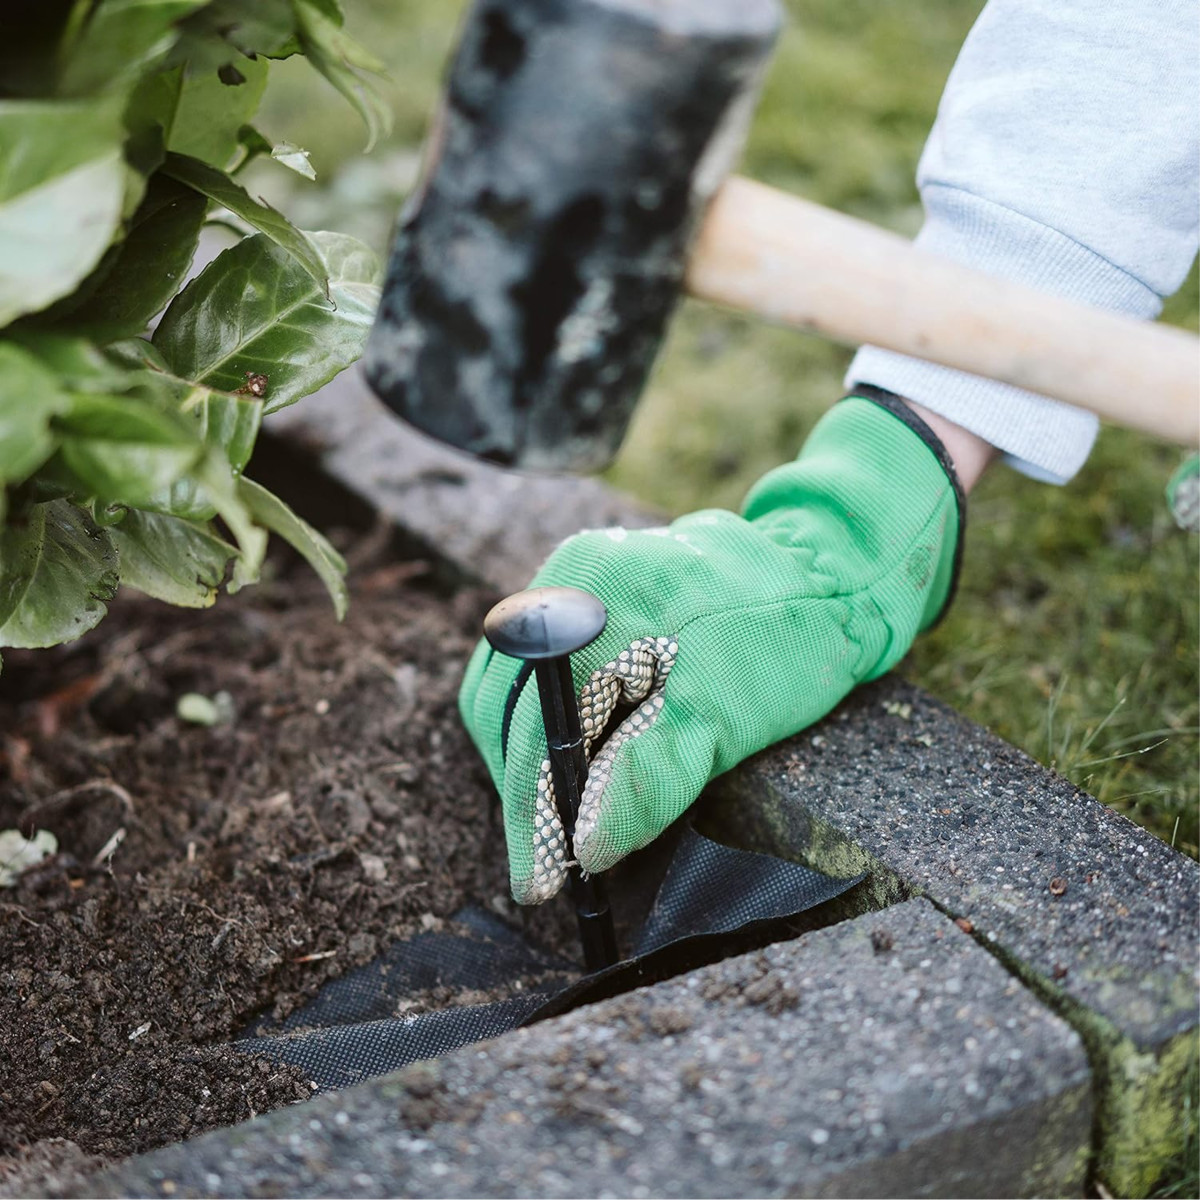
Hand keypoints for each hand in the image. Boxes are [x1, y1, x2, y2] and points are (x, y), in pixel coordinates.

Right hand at [460, 394, 962, 903]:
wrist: (825, 577)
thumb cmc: (785, 641)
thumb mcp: (727, 715)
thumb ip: (653, 778)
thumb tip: (588, 847)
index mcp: (592, 601)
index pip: (533, 724)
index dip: (531, 812)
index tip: (537, 883)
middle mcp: (566, 581)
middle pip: (503, 707)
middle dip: (525, 790)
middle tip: (555, 858)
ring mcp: (569, 583)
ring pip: (509, 692)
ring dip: (530, 760)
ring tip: (565, 817)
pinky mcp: (583, 597)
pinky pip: (536, 673)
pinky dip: (549, 727)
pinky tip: (581, 762)